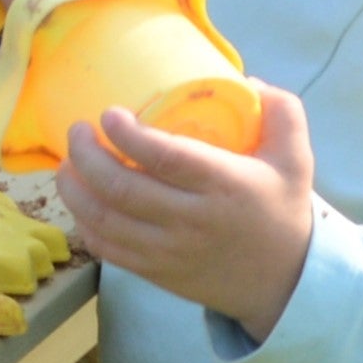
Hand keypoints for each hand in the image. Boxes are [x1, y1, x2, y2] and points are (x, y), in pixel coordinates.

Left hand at [52, 85, 317, 343]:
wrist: (284, 282)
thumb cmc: (283, 211)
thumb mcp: (296, 158)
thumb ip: (282, 112)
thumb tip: (248, 80)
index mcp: (224, 185)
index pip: (164, 157)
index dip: (127, 134)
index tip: (109, 114)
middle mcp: (192, 221)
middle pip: (121, 189)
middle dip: (86, 156)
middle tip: (76, 132)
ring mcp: (169, 251)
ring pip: (105, 221)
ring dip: (74, 190)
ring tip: (66, 164)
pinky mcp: (156, 272)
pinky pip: (107, 249)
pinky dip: (85, 224)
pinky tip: (80, 201)